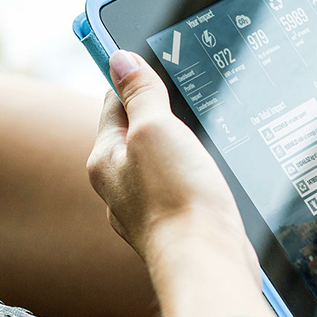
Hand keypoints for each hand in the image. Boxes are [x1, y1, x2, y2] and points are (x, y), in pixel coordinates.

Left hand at [87, 50, 245, 259]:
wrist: (206, 262)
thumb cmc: (175, 199)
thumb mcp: (154, 130)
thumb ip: (139, 94)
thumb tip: (119, 59)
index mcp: (105, 160)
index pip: (113, 102)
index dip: (132, 77)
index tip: (144, 54)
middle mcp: (119, 186)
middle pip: (136, 132)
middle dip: (159, 112)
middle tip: (186, 89)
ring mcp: (147, 208)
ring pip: (161, 161)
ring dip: (180, 145)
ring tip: (202, 130)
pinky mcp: (177, 224)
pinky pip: (180, 186)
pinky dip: (193, 172)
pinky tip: (212, 170)